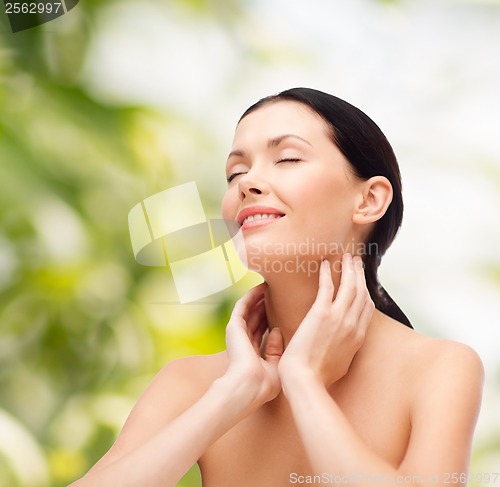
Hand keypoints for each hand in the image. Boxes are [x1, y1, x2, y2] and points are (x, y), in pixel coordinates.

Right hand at [224, 283, 283, 410]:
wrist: (250, 385)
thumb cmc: (264, 383)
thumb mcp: (276, 365)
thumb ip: (276, 349)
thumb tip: (277, 331)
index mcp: (251, 354)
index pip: (261, 332)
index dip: (269, 320)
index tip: (281, 310)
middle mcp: (243, 342)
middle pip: (255, 319)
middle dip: (265, 306)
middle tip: (277, 293)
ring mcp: (237, 334)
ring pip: (248, 310)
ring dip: (258, 298)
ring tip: (269, 286)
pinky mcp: (234, 326)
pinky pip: (242, 306)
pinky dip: (251, 296)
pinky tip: (260, 287)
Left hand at [279, 254, 374, 388]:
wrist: (306, 379)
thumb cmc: (318, 376)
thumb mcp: (342, 363)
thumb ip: (346, 348)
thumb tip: (344, 342)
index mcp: (358, 336)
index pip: (367, 307)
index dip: (366, 290)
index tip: (362, 280)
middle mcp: (352, 324)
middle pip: (361, 292)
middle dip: (360, 274)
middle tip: (356, 261)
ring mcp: (339, 318)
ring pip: (349, 286)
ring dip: (349, 269)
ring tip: (346, 257)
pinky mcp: (321, 313)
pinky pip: (327, 287)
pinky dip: (327, 274)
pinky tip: (325, 264)